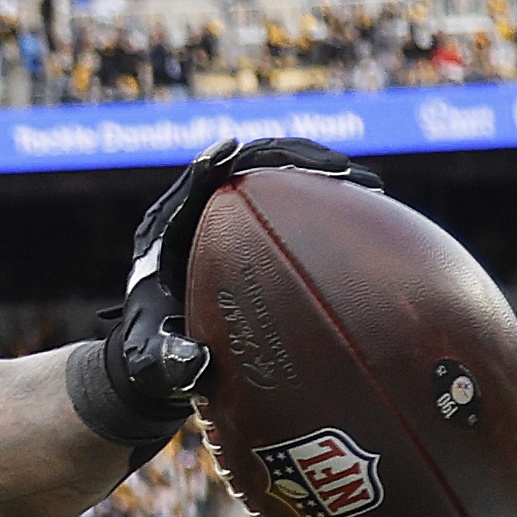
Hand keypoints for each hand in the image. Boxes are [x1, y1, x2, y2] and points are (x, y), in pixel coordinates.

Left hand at [98, 137, 380, 427]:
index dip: (211, 166)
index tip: (234, 150)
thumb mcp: (154, 366)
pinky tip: (364, 207)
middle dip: (286, 160)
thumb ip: (168, 363)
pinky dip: (323, 198)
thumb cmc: (152, 361)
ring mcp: (227, 223)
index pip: (191, 189)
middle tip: (336, 170)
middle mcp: (197, 220)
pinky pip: (289, 204)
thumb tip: (194, 362)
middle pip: (244, 170)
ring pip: (272, 180)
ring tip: (361, 182)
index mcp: (165, 239)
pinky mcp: (252, 233)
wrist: (160, 362)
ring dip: (314, 173)